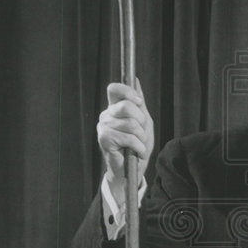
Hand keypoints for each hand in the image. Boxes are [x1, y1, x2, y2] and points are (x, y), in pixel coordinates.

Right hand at [97, 80, 153, 202]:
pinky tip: (137, 152)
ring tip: (139, 145)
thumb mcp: (143, 121)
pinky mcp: (104, 139)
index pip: (114, 89)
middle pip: (127, 106)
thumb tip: (135, 79)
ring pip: (131, 124)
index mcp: (114, 108)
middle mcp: (106, 115)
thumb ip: (139, 102)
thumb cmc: (138, 144)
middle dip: (141, 121)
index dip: (128, 92)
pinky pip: (128, 137)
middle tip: (141, 133)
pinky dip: (138, 146)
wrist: (133, 168)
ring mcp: (103, 126)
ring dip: (141, 137)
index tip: (139, 103)